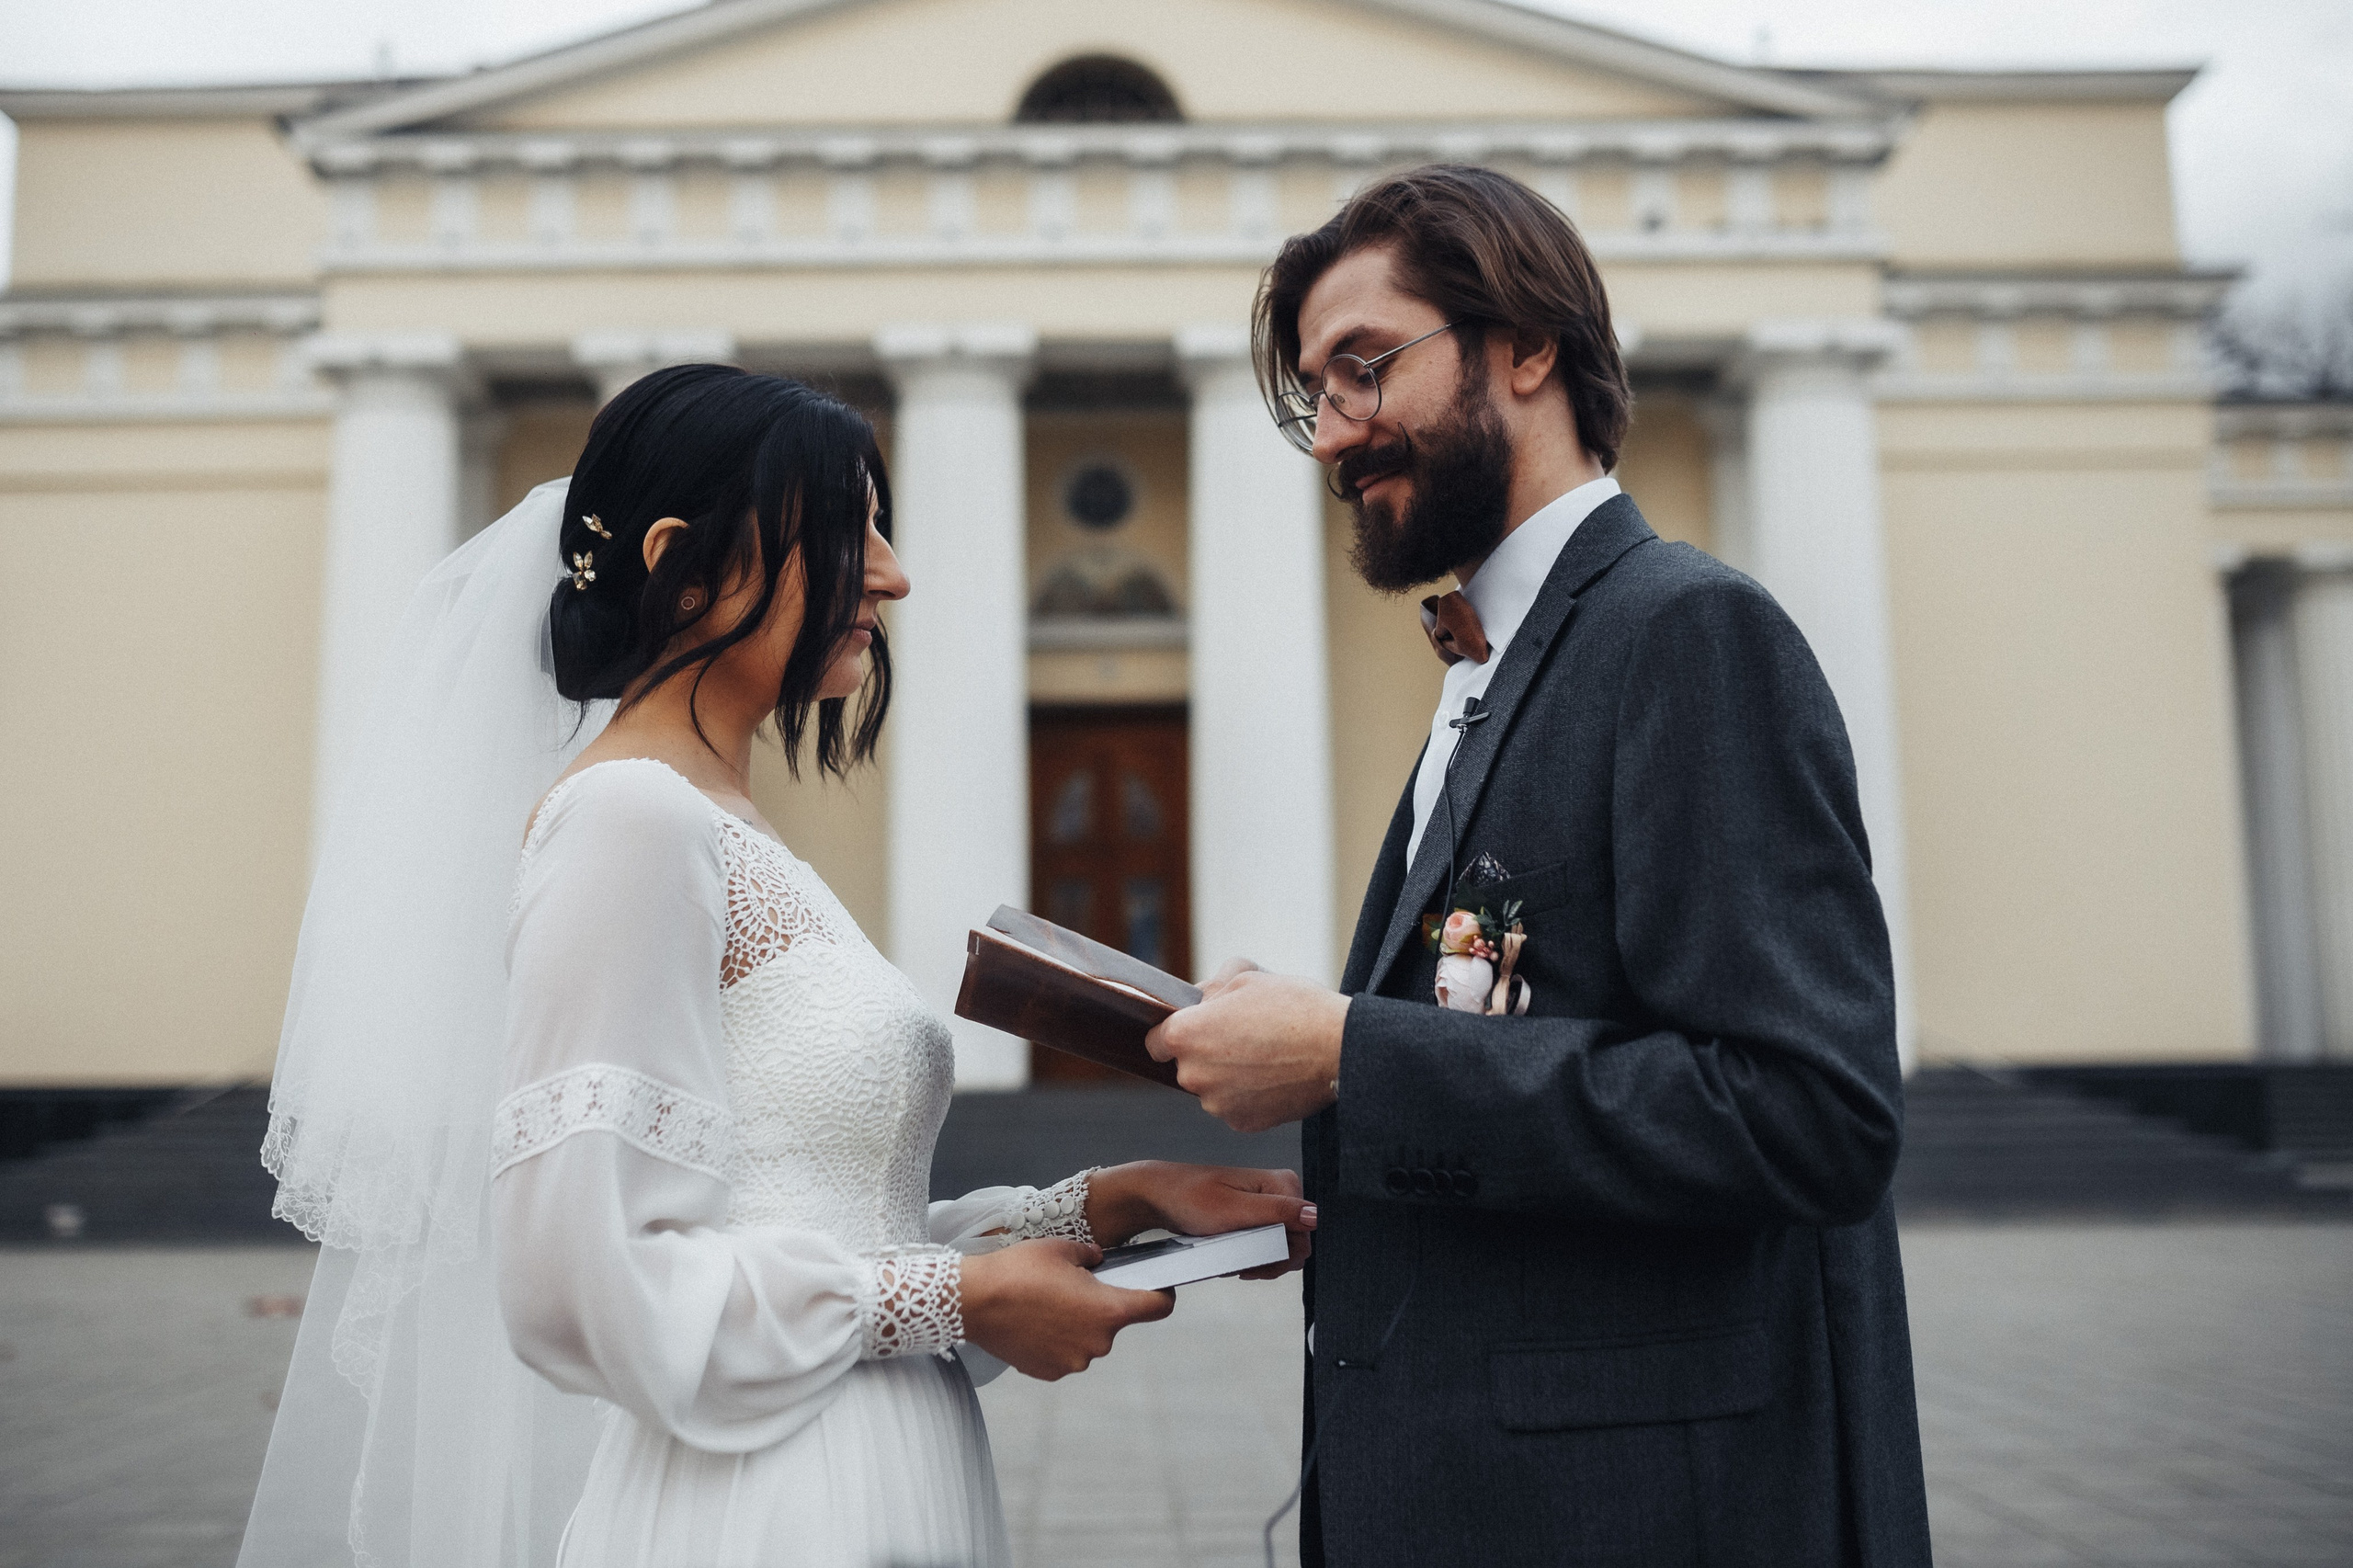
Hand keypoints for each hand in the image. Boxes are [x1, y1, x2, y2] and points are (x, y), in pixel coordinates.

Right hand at [957, 1239, 1173, 1380]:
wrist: (973, 1301)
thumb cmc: (1019, 1270)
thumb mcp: (1062, 1249)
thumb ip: (1091, 1256)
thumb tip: (1098, 1262)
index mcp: (1109, 1310)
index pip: (1158, 1307)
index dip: (1162, 1294)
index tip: (1156, 1286)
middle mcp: (1098, 1343)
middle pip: (1115, 1321)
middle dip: (1102, 1304)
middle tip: (1074, 1285)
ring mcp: (1074, 1362)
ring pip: (1089, 1338)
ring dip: (1078, 1323)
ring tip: (1047, 1303)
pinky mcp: (1050, 1372)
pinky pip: (1065, 1353)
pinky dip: (1058, 1340)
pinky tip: (1035, 1322)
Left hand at [1086, 1161, 1315, 1277]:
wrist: (1160, 1197)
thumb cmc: (1191, 1198)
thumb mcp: (1234, 1210)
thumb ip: (1277, 1212)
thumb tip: (1315, 1216)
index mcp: (1283, 1184)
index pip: (1305, 1234)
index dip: (1281, 1255)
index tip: (1251, 1262)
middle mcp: (1281, 1193)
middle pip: (1295, 1245)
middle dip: (1268, 1261)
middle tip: (1238, 1265)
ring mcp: (1270, 1207)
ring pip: (1282, 1250)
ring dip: (1258, 1262)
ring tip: (1231, 1261)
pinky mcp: (1258, 1219)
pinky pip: (1267, 1248)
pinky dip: (1250, 1259)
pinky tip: (1231, 1259)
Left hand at [1146, 966, 1349, 1132]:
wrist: (1339, 1048)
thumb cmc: (1294, 1006)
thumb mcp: (1246, 977)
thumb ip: (1211, 989)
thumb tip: (1200, 997)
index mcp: (1185, 1036)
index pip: (1155, 1041)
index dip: (1174, 1032)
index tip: (1194, 1029)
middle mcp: (1193, 1075)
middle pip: (1187, 1065)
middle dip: (1207, 1052)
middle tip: (1244, 1036)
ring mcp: (1218, 1105)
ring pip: (1213, 1088)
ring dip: (1229, 1076)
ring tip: (1266, 1055)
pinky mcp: (1243, 1123)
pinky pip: (1236, 1106)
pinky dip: (1250, 1095)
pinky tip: (1275, 1076)